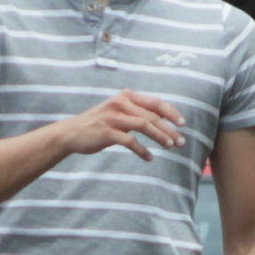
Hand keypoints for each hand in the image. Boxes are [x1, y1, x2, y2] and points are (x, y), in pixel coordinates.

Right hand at [59, 91, 184, 162]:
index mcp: (126, 96)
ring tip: (170, 147)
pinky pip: (130, 141)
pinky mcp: (107, 132)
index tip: (183, 124)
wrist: (71, 132)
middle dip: (169, 129)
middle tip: (180, 142)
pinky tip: (149, 158)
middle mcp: (120, 103)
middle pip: (152, 116)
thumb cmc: (98, 123)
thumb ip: (136, 111)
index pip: (155, 102)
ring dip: (160, 137)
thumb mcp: (118, 111)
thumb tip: (161, 119)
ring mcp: (113, 117)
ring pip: (144, 125)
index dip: (171, 113)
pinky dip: (142, 150)